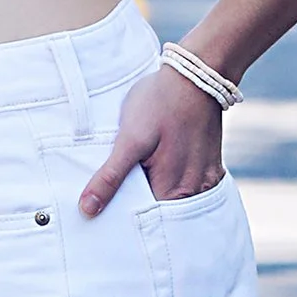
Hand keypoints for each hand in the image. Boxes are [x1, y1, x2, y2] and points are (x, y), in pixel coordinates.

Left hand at [78, 64, 226, 216]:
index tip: (104, 215)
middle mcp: (195, 191)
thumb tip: (88, 209)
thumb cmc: (160, 103)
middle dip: (139, 208)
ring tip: (136, 178)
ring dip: (154, 193)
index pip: (144, 221)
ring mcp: (205, 179)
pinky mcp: (209, 166)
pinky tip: (156, 167)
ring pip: (173, 199)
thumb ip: (110, 177)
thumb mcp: (129, 139)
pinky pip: (187, 185)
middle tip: (113, 196)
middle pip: (160, 213)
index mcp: (174, 191)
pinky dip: (169, 182)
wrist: (196, 75)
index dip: (123, 219)